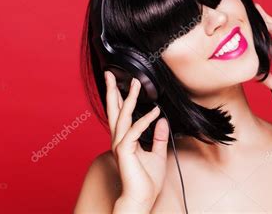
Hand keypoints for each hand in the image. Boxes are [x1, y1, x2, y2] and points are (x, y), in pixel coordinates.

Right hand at [104, 71, 168, 212]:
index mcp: (124, 139)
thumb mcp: (157, 154)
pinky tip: (155, 112)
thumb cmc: (146, 180)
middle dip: (112, 90)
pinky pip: (135, 130)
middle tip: (109, 73)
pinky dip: (146, 120)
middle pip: (114, 110)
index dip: (118, 98)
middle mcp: (119, 139)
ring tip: (135, 83)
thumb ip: (159, 137)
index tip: (119, 83)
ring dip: (128, 98)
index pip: (119, 114)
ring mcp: (120, 144)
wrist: (141, 198)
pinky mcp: (125, 150)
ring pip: (123, 115)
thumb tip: (162, 121)